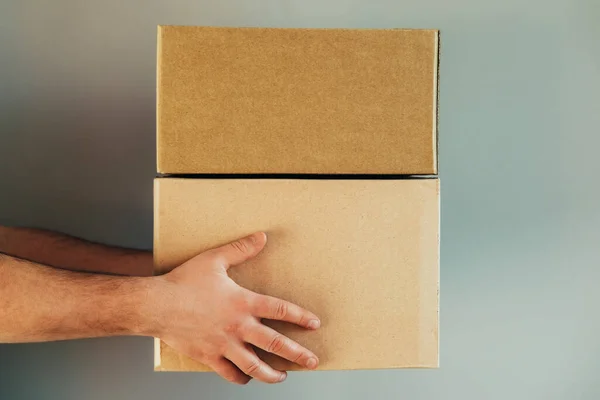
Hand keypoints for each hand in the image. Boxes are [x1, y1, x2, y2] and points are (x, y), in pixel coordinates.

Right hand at [153, 232, 319, 383]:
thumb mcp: (215, 259)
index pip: (280, 310)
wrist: (156, 305)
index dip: (300, 317)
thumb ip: (241, 248)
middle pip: (275, 344)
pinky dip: (241, 377)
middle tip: (313, 361)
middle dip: (297, 354)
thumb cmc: (184, 281)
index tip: (314, 324)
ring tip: (283, 377)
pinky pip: (229, 373)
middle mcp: (238, 327)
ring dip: (272, 374)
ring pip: (255, 366)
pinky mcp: (209, 357)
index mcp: (243, 302)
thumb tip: (262, 237)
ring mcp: (224, 345)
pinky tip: (246, 377)